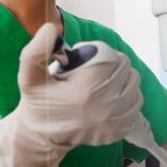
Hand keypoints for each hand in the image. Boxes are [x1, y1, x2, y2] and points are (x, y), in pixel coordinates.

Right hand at [0, 23, 142, 166]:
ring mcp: (116, 119)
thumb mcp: (29, 77)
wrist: (44, 137)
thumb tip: (50, 29)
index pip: (111, 57)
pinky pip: (137, 102)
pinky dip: (128, 96)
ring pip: (134, 83)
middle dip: (112, 64)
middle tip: (95, 70)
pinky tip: (112, 97)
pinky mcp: (121, 129)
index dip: (100, 53)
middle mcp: (107, 105)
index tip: (86, 61)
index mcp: (86, 89)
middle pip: (125, 68)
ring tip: (104, 82)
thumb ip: (36, 51)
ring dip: (123, 79)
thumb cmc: (39, 104)